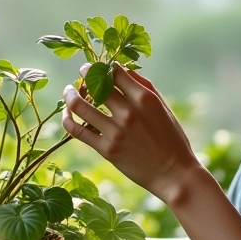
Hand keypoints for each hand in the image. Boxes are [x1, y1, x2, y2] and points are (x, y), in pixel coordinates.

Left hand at [61, 63, 202, 202]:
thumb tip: (125, 70)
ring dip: (70, 94)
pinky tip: (66, 113)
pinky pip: (77, 131)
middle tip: (83, 72)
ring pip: (80, 106)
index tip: (99, 65)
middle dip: (86, 74)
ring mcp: (116, 131)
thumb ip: (145, 87)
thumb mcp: (164, 108)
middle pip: (96, 84)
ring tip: (68, 91)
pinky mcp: (107, 150)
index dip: (104, 65)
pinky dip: (67, 119)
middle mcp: (128, 112)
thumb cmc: (172, 139)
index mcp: (144, 99)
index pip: (116, 72)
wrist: (174, 174)